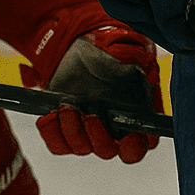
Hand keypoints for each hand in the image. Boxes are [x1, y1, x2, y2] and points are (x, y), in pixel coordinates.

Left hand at [32, 25, 162, 162]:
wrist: (76, 43)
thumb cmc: (109, 47)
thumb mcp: (132, 51)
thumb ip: (140, 63)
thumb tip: (142, 71)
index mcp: (136, 114)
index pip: (142, 145)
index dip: (135, 147)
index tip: (128, 136)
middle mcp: (113, 127)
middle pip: (108, 151)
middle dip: (98, 137)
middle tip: (91, 115)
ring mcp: (87, 128)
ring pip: (80, 147)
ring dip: (72, 131)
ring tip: (67, 106)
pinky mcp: (64, 126)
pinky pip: (57, 144)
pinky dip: (52, 132)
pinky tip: (52, 114)